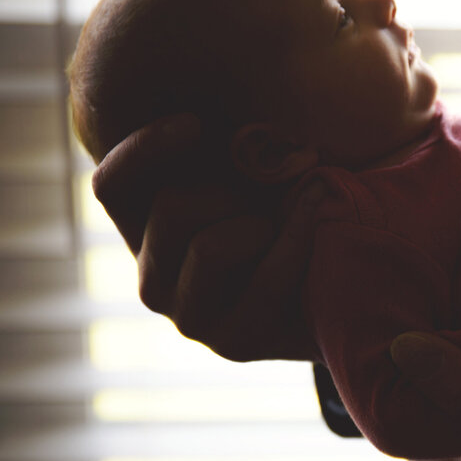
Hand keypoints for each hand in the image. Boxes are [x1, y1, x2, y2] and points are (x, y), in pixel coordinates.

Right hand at [91, 114, 317, 360]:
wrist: (348, 289)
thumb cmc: (292, 215)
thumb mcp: (252, 174)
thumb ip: (225, 152)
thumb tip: (212, 117)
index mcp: (146, 231)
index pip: (112, 188)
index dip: (142, 150)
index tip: (194, 122)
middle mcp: (155, 279)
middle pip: (169, 208)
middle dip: (231, 187)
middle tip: (272, 190)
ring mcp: (190, 317)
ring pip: (208, 247)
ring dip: (260, 220)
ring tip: (287, 221)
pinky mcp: (233, 344)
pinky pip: (262, 278)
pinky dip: (295, 240)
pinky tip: (315, 214)